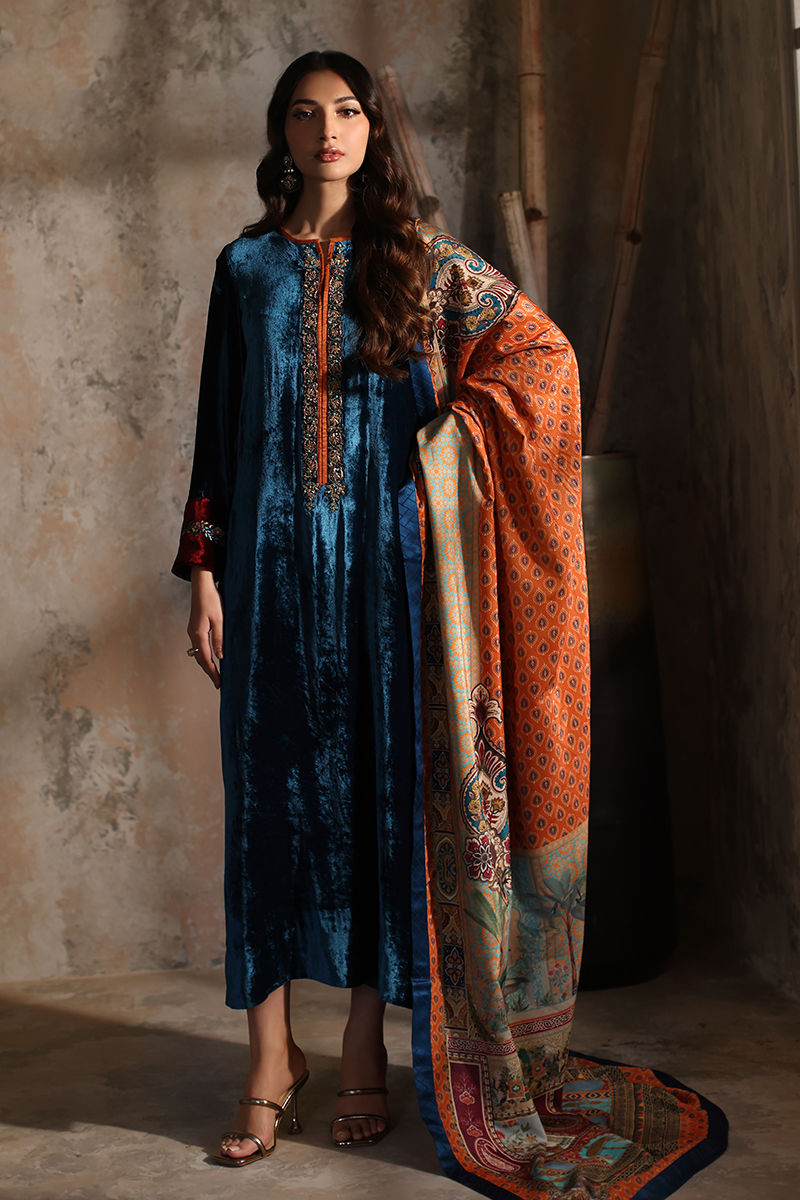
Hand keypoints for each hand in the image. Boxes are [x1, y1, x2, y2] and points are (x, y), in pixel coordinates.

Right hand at [187, 567, 222, 688]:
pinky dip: (204, 655)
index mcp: (199, 634)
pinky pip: (198, 646)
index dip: (212, 672)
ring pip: (198, 653)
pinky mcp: (194, 628)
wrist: (201, 585)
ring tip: (215, 674)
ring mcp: (192, 631)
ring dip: (206, 664)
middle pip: (200, 659)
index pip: (206, 659)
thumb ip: (219, 639)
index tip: (219, 683)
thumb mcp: (219, 620)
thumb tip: (220, 657)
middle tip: (218, 682)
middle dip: (209, 671)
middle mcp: (193, 635)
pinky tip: (211, 658)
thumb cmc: (212, 600)